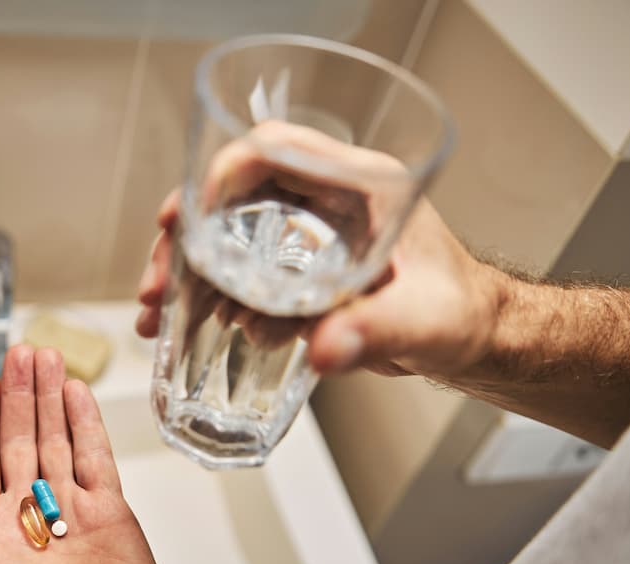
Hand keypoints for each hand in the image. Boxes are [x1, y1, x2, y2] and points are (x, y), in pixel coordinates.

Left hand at [0, 346, 213, 563]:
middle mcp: (25, 519)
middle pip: (19, 441)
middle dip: (19, 397)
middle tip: (21, 354)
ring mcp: (70, 517)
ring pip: (57, 443)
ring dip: (50, 401)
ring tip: (48, 359)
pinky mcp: (109, 519)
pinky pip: (94, 460)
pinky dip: (86, 426)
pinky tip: (77, 395)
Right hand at [136, 122, 507, 382]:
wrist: (472, 340)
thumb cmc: (463, 313)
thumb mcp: (425, 320)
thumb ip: (377, 331)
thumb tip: (326, 348)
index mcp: (358, 185)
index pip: (275, 150)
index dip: (220, 175)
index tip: (184, 216)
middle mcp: (325, 202)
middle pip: (234, 197)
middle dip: (185, 240)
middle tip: (157, 287)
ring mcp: (308, 237)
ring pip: (228, 236)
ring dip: (188, 273)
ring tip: (157, 315)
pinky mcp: (300, 271)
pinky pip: (242, 272)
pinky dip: (213, 297)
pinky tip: (200, 327)